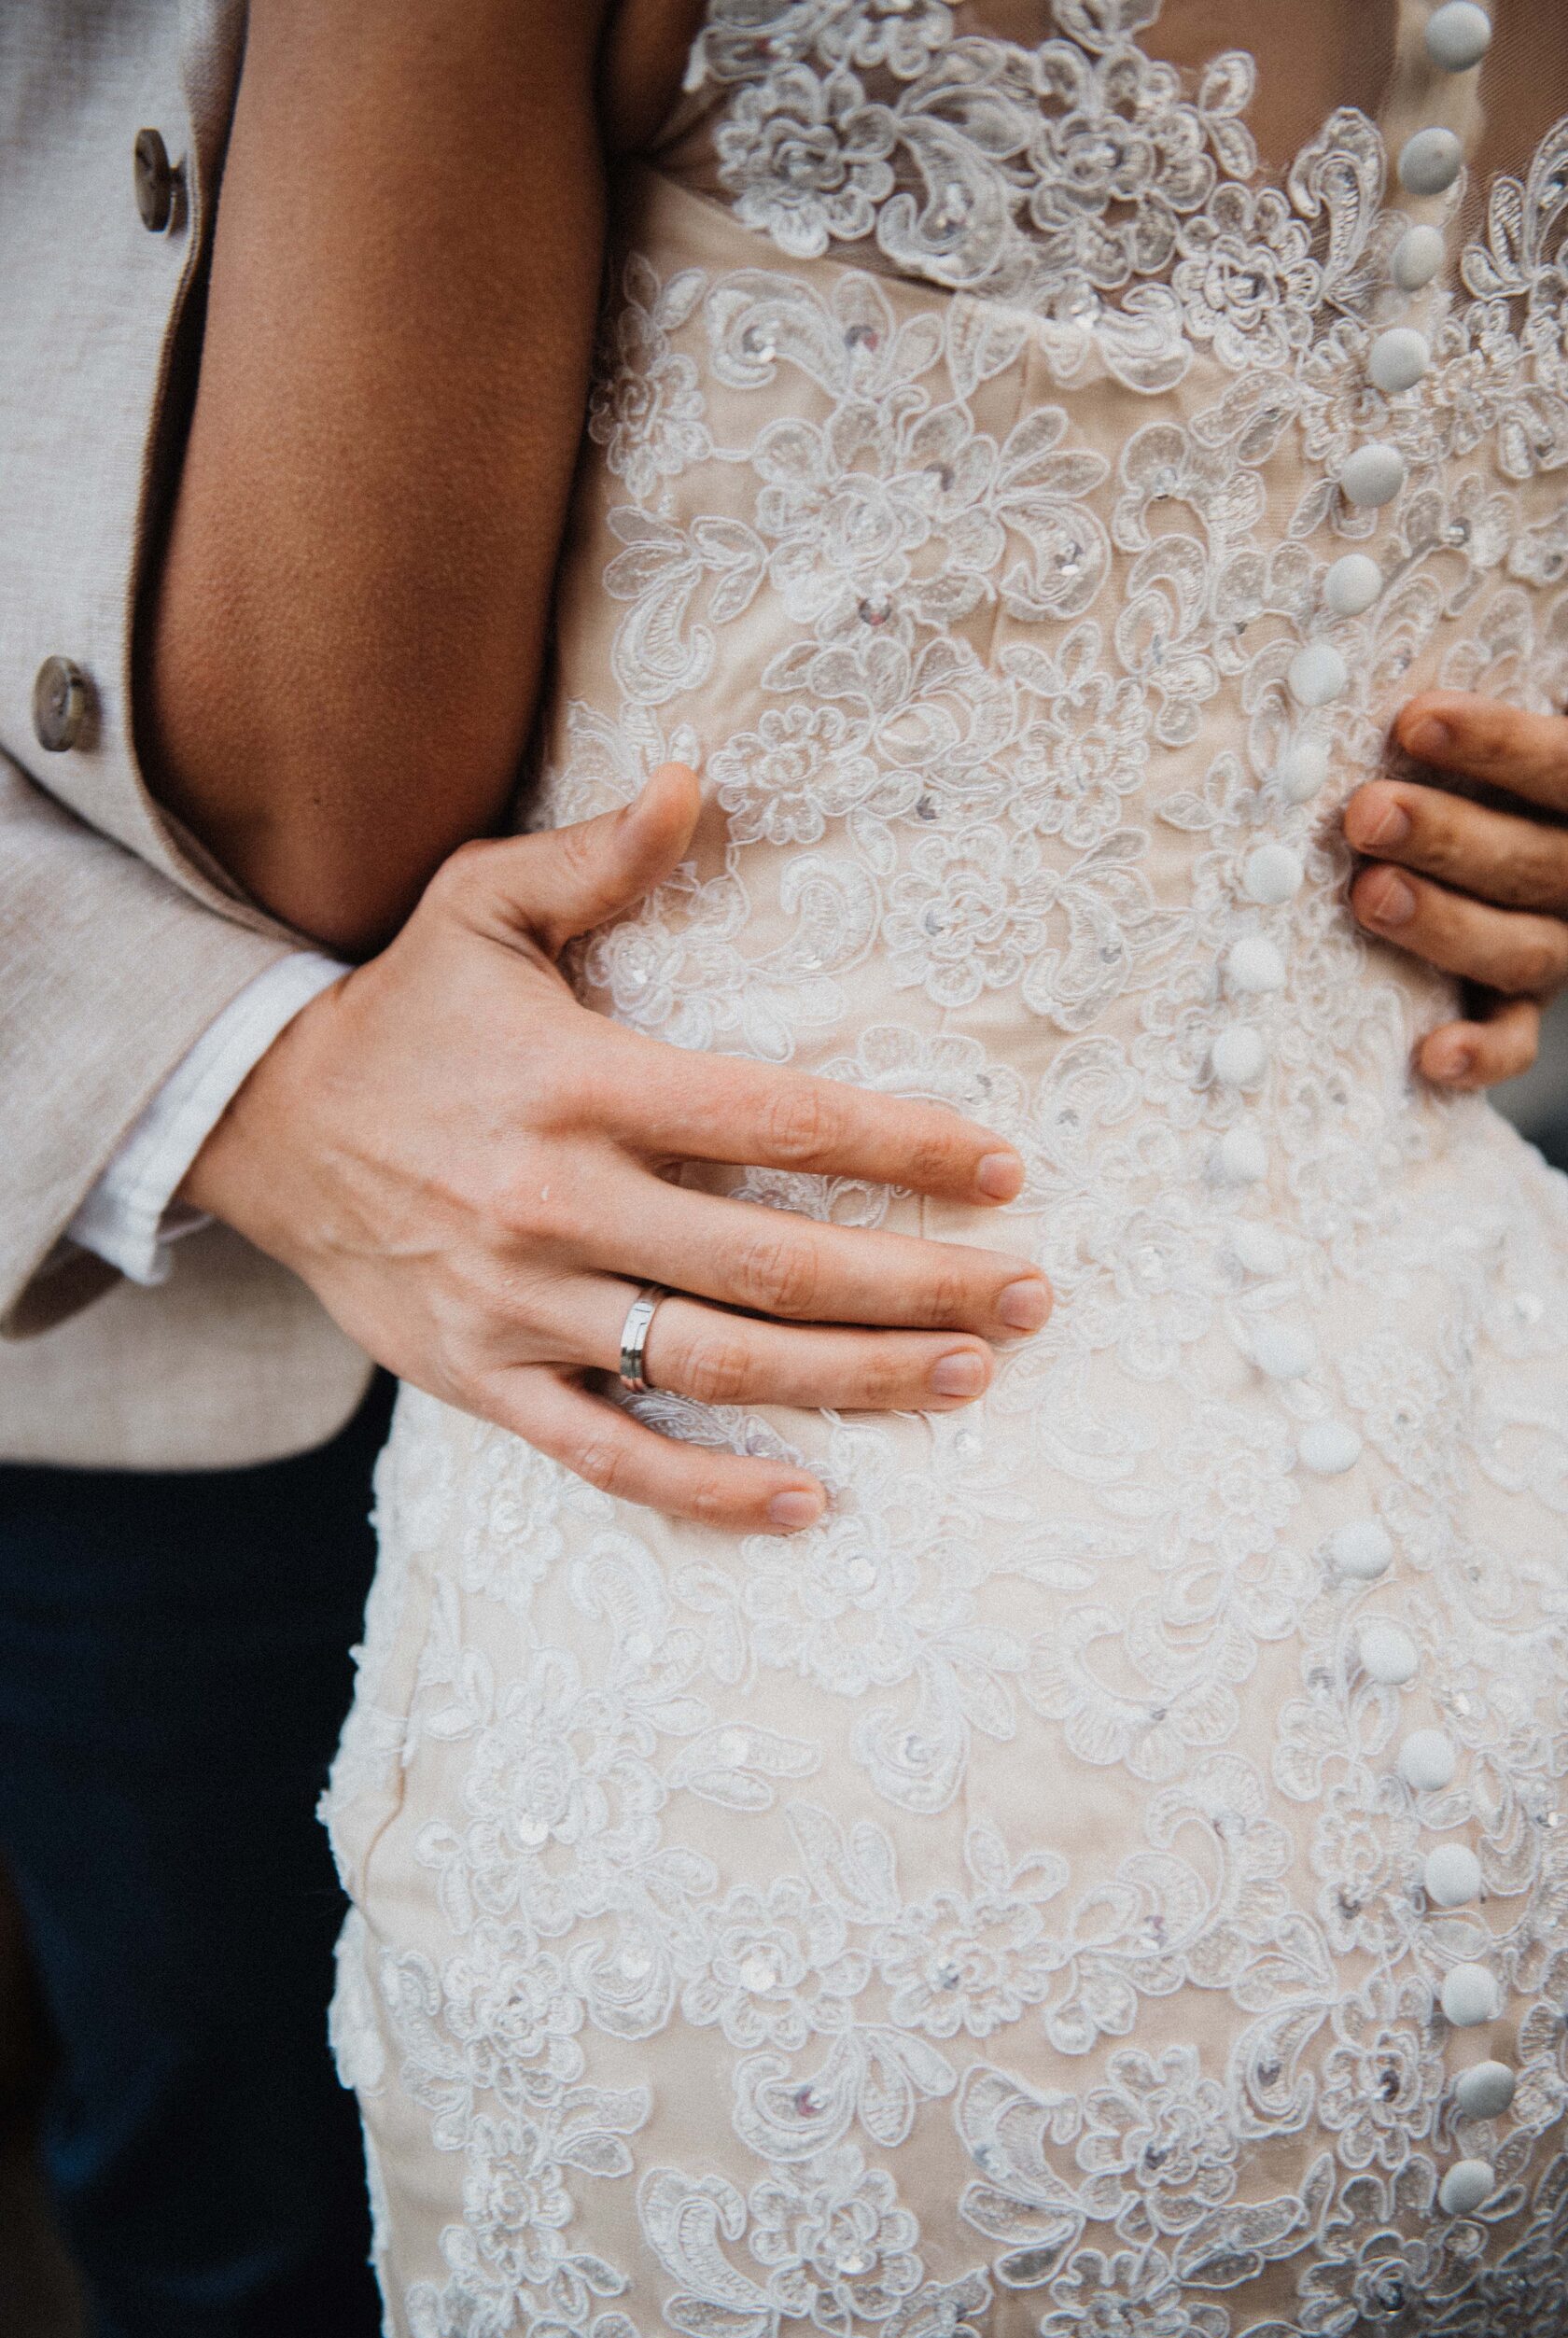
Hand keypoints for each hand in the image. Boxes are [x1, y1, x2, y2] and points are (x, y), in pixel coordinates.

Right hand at [183, 767, 1047, 1532]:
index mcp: (581, 1083)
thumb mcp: (481, 905)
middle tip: (1030, 1298)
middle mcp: (558, 1202)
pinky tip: (807, 1501)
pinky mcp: (483, 1379)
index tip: (999, 1170)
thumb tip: (694, 776)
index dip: (898, 1146)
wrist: (260, 1126)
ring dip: (853, 1380)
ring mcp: (521, 1304)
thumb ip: (595, 858)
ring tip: (968, 1377)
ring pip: (713, 1362)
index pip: (775, 1118)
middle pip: (772, 1261)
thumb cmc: (403, 1010)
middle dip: (918, 1283)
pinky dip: (706, 1488)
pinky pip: (607, 1452)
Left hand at [1343, 692, 1567, 1088]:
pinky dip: (1481, 1051)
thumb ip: (1454, 729)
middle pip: (1534, 862)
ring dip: (1445, 925)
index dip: (1496, 744)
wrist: (1501, 855)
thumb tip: (1374, 683)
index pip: (1564, 768)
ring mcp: (1559, 944)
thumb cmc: (1467, 778)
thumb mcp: (1479, 752)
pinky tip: (1431, 1054)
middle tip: (1365, 814)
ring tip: (1369, 894)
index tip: (1412, 719)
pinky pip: (1516, 1039)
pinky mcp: (1523, 1008)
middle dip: (1447, 837)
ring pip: (1522, 949)